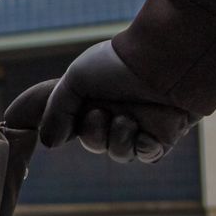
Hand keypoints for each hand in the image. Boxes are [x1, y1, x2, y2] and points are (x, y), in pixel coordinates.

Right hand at [37, 41, 193, 163]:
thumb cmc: (119, 63)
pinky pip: (149, 156)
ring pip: (120, 154)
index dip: (71, 128)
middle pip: (96, 144)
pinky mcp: (166, 134)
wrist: (165, 60)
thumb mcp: (75, 80)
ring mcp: (143, 124)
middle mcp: (119, 111)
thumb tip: (49, 145)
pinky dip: (144, 148)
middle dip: (94, 133)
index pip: (77, 126)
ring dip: (119, 139)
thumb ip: (57, 112)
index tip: (74, 120)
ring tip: (128, 119)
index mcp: (98, 97)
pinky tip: (146, 134)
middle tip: (102, 112)